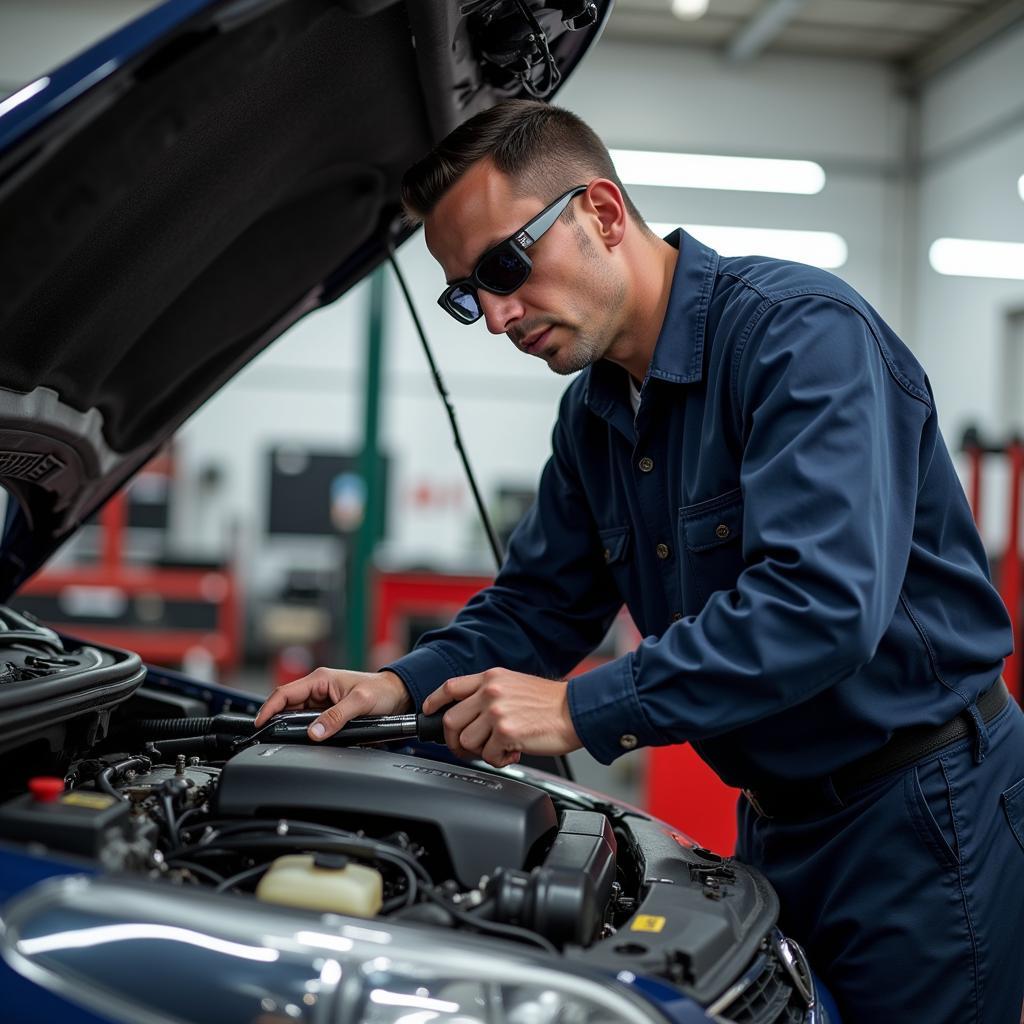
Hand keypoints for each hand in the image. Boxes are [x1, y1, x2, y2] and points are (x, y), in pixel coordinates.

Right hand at [253, 668, 411, 740]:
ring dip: (292, 727)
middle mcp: (318, 689)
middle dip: (278, 721)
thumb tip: (315, 732)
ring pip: (297, 716)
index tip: (260, 723)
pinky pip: (309, 722)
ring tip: (287, 740)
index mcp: (320, 679)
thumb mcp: (360, 702)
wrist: (398, 695)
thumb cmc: (381, 691)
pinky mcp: (328, 711)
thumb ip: (337, 717)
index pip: (285, 693)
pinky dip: (304, 731)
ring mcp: (322, 701)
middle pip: (287, 706)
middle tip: (271, 737)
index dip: (269, 708)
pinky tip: (304, 739)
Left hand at [422, 668, 581, 767]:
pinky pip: (488, 755)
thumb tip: (469, 716)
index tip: (429, 712)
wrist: (576, 710)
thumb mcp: (514, 685)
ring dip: (481, 751)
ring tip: (500, 748)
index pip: (450, 687)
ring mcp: (497, 711)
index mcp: (490, 678)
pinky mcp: (506, 732)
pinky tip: (513, 752)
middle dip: (455, 741)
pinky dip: (499, 760)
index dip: (434, 702)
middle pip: (451, 721)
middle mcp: (490, 692)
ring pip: (467, 741)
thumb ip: (489, 694)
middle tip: (467, 749)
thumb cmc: (549, 703)